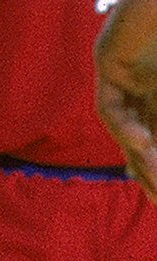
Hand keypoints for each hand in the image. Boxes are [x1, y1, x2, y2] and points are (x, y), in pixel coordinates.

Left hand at [96, 0, 156, 199]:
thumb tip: (155, 148)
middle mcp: (143, 85)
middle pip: (141, 140)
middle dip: (148, 172)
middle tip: (156, 199)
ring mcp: (125, 73)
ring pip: (123, 128)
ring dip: (138, 156)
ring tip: (152, 177)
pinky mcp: (109, 60)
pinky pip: (110, 104)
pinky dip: (123, 127)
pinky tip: (141, 142)